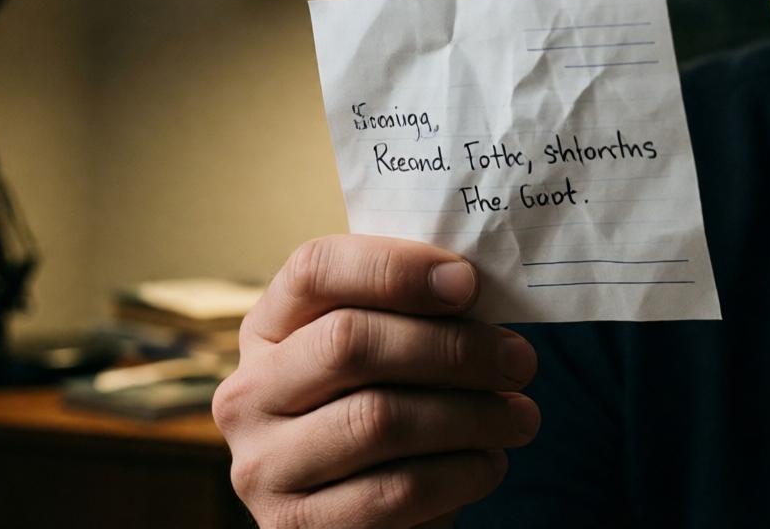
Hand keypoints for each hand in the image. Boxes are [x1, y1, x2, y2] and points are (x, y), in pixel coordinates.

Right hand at [212, 235, 540, 527]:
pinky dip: (461, 472)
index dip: (394, 268)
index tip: (467, 283)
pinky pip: (395, 491)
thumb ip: (414, 314)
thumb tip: (468, 286)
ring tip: (521, 416)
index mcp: (268, 330)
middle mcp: (248, 394)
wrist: (367, 520)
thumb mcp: (388, 357)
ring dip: (471, 415)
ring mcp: (263, 466)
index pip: (315, 270)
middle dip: (452, 347)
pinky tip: (490, 462)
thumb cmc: (390, 413)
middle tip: (520, 360)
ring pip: (378, 419)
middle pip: (350, 342)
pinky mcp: (297, 528)